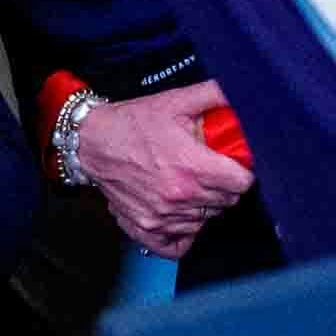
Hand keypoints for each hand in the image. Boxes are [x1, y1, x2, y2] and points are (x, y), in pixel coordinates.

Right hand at [72, 82, 251, 257]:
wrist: (91, 142)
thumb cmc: (133, 123)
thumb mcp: (176, 101)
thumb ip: (215, 94)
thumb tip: (244, 90)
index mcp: (193, 167)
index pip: (243, 184)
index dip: (242, 171)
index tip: (233, 165)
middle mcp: (180, 196)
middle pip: (227, 202)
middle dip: (224, 186)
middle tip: (211, 171)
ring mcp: (163, 216)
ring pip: (206, 220)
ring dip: (204, 205)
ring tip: (191, 186)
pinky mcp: (146, 227)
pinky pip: (178, 244)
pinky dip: (184, 232)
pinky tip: (182, 215)